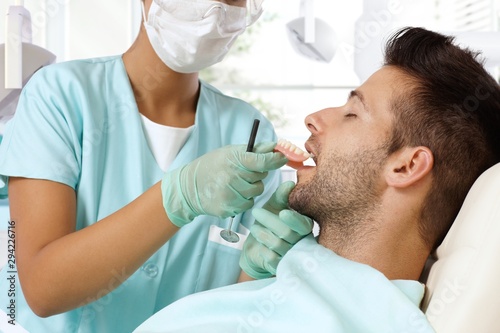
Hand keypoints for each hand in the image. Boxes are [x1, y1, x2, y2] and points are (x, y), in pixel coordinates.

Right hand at [161, 142, 286, 226]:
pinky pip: (248, 203)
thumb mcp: (230, 152)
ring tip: (235, 183)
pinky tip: (231, 193)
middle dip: (257, 173)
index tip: (283, 157)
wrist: (189, 187)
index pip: (262, 161)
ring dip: (251, 187)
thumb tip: (275, 145)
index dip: (275, 159)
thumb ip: (254, 150)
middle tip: (243, 171)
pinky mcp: (229, 208)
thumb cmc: (213, 165)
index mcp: (234, 160)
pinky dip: (244, 199)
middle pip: (262, 177)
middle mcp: (233, 178)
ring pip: (256, 191)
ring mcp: (231, 195)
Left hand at [239, 181, 312, 278]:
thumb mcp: (274, 206)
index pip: (304, 224)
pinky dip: (262, 248)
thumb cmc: (269, 223)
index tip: (282, 213)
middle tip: (256, 211)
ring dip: (262, 233)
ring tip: (254, 227)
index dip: (294, 219)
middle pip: (287, 233)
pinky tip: (260, 244)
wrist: (256, 246)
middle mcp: (302, 242)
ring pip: (278, 245)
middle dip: (269, 220)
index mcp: (305, 226)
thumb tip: (290, 183)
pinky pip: (271, 258)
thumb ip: (282, 195)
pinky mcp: (281, 267)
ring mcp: (292, 256)